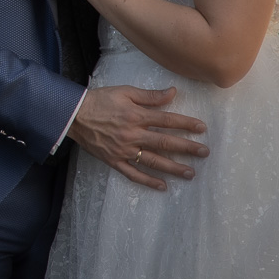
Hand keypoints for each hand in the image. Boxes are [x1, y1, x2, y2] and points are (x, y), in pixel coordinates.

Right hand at [68, 85, 208, 189]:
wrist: (73, 114)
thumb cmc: (100, 100)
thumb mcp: (125, 91)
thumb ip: (150, 95)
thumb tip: (172, 93)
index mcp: (136, 116)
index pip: (167, 121)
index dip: (186, 124)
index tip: (202, 129)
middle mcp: (133, 135)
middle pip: (165, 143)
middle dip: (187, 148)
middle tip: (204, 153)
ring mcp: (124, 150)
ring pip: (153, 161)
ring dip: (173, 168)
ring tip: (190, 173)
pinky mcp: (114, 160)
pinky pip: (133, 174)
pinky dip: (148, 181)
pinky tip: (163, 186)